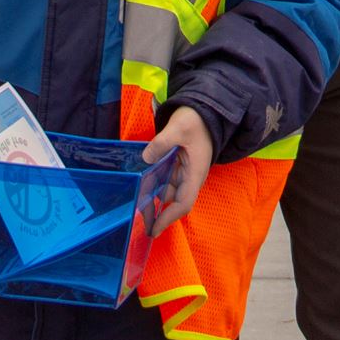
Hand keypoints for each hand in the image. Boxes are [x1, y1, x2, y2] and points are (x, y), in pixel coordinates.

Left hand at [142, 106, 216, 236]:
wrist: (206, 110)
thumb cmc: (196, 120)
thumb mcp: (179, 128)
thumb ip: (162, 143)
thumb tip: (146, 158)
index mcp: (195, 173)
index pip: (183, 203)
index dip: (169, 218)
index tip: (153, 229)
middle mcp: (190, 177)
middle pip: (171, 198)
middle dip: (153, 201)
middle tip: (133, 200)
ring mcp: (184, 172)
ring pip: (165, 188)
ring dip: (151, 187)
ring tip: (135, 183)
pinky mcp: (179, 166)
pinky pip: (164, 178)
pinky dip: (154, 179)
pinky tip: (142, 175)